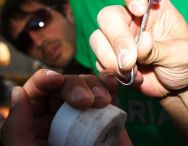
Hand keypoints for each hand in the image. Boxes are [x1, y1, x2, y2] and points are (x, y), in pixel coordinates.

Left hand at [1, 69, 131, 145]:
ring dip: (95, 85)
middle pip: (66, 84)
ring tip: (102, 101)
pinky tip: (110, 84)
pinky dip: (110, 84)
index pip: (38, 91)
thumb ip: (17, 128)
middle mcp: (61, 113)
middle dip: (75, 85)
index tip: (54, 80)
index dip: (45, 79)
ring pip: (88, 84)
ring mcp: (86, 112)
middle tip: (85, 102)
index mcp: (38, 121)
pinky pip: (108, 93)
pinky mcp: (106, 114)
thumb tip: (18, 92)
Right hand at [90, 0, 187, 96]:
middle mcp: (131, 22)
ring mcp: (119, 41)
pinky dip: (112, 73)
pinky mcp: (111, 58)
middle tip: (130, 61)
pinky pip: (99, 61)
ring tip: (133, 73)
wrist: (174, 88)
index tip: (139, 11)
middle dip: (117, 40)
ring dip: (111, 60)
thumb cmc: (183, 65)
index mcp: (153, 11)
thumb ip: (159, 48)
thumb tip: (140, 43)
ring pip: (97, 40)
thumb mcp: (181, 54)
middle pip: (108, 17)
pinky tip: (131, 78)